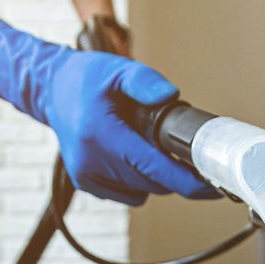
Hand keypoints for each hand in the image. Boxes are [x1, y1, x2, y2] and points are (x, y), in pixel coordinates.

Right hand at [0, 18, 218, 205]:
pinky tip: (130, 154)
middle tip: (183, 149)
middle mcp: (90, 161)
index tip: (213, 186)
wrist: (51, 89)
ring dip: (155, 175)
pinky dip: (138, 180)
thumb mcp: (119, 69)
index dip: (188, 181)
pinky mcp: (86, 183)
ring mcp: (86, 176)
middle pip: (153, 183)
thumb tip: (171, 95)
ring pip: (143, 192)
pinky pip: (129, 194)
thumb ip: (146, 81)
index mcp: (100, 135)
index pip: (154, 168)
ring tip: (146, 144)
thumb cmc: (86, 79)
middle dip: (175, 172)